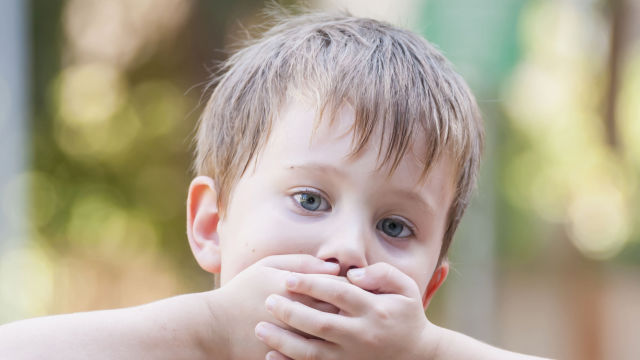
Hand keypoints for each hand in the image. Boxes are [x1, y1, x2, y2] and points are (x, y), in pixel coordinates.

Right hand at [204, 254, 340, 359]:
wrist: (215, 328)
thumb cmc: (242, 291)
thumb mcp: (267, 266)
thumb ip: (302, 262)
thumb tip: (335, 267)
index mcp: (296, 289)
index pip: (338, 286)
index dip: (347, 286)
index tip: (346, 288)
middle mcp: (298, 315)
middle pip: (340, 312)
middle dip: (347, 308)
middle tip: (348, 307)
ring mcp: (294, 340)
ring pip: (333, 336)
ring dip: (340, 330)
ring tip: (339, 324)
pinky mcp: (288, 358)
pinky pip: (317, 356)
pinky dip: (327, 349)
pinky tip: (324, 341)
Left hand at [255, 262, 442, 359]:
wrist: (419, 357)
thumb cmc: (407, 315)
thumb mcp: (406, 288)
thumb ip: (382, 274)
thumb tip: (352, 274)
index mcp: (375, 310)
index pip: (338, 293)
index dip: (311, 284)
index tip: (288, 278)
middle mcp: (362, 335)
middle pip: (320, 323)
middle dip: (290, 311)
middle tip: (268, 300)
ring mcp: (352, 357)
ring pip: (312, 351)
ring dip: (283, 340)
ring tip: (260, 328)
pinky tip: (271, 355)